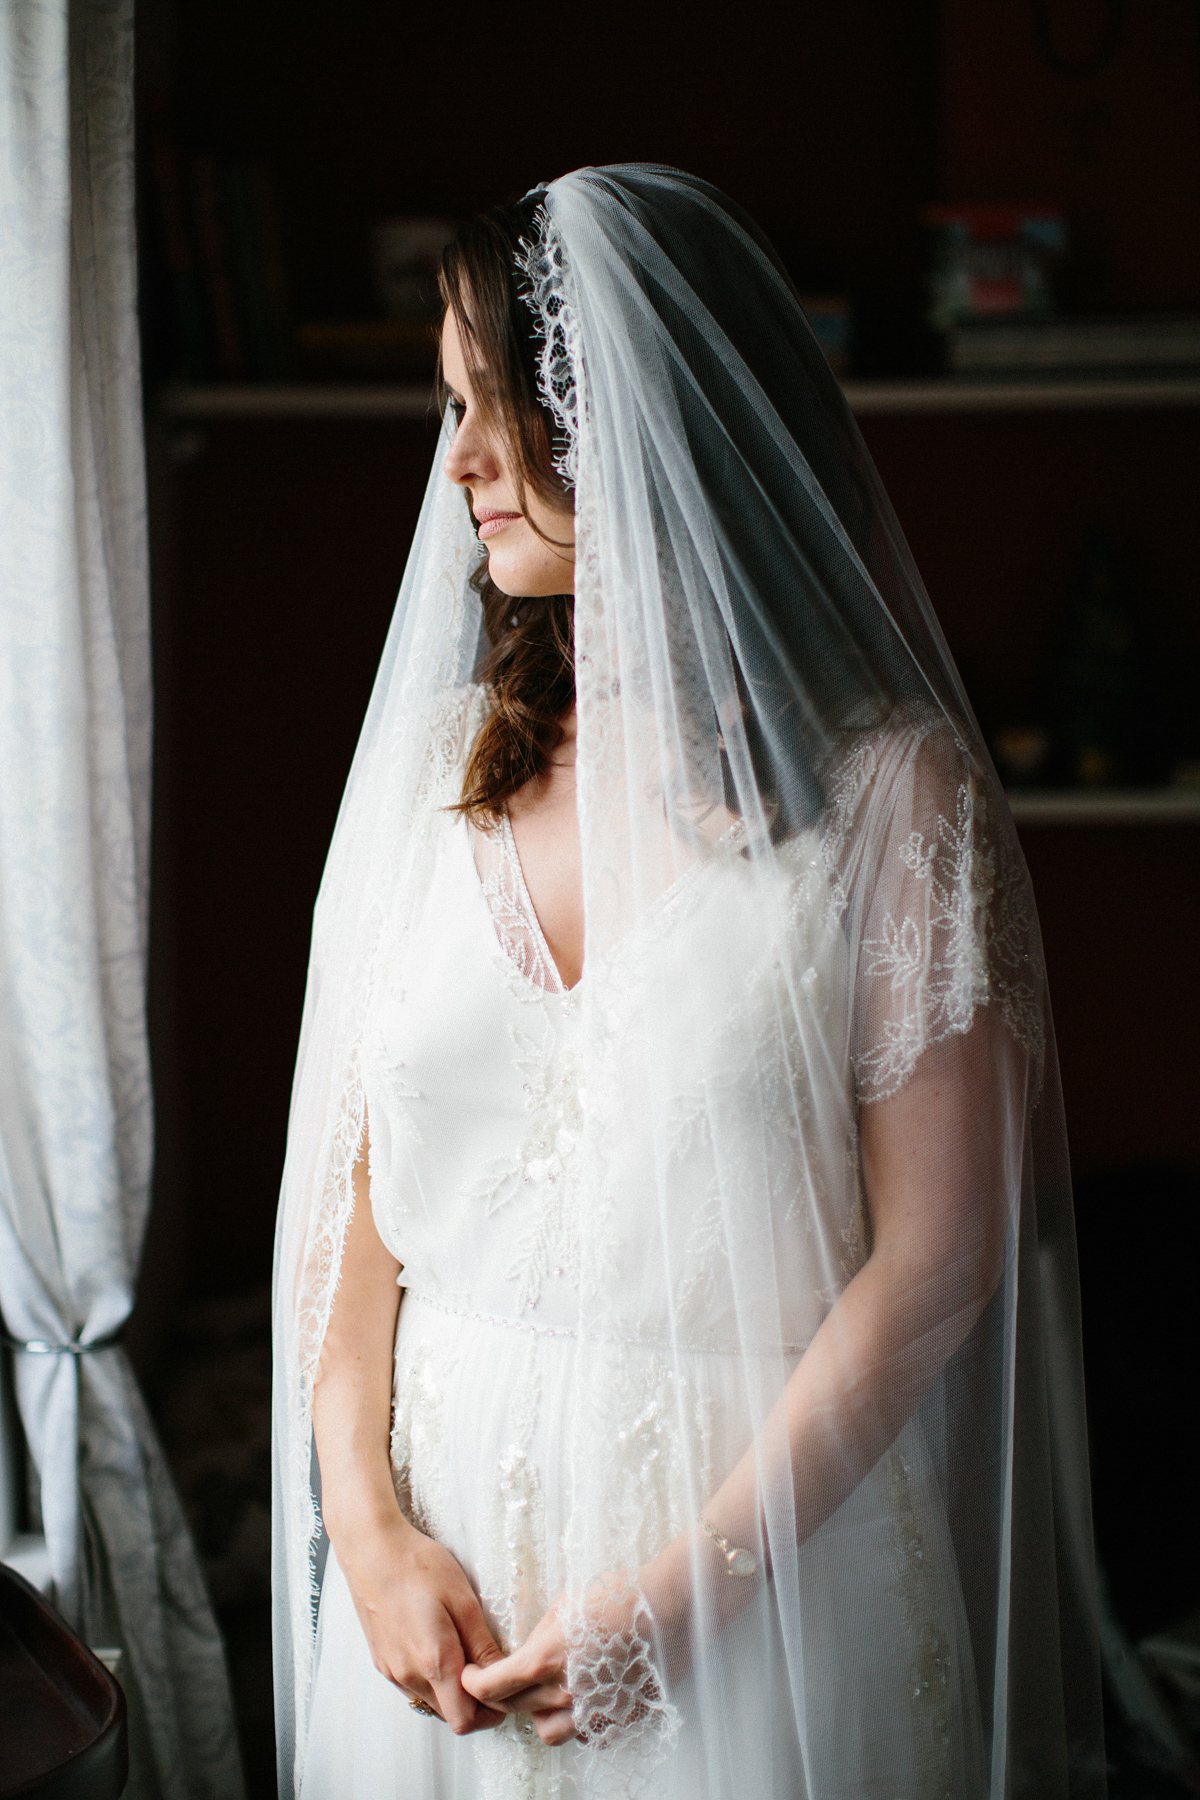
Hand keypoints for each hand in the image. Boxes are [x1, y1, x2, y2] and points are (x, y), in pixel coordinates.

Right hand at [337, 1513, 506, 1734]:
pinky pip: (413, 1687)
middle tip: (488, 1671)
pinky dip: (432, 1680)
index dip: (489, 1712)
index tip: (501, 1688)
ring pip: (430, 1702)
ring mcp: (392, 1671)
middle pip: (448, 1716)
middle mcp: (409, 1675)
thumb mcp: (463, 1600)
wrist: (372, 1550)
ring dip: (452, 1692)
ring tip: (465, 1654)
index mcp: (434, 1662)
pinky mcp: (382, 1662)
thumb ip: (482, 1645)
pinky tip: (440, 1647)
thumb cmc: (419, 1566)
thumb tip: (501, 1675)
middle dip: (473, 1704)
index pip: (464, 1721)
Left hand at [461, 1574, 673, 1747]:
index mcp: (546, 1660)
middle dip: (503, 1693)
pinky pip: (584, 1732)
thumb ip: (539, 1637)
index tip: (471, 1677)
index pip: (492, 1687)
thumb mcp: (566, 1604)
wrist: (670, 1606)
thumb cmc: (620, 1595)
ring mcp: (593, 1711)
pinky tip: (582, 1695)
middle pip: (515, 1709)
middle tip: (505, 1678)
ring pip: (548, 1730)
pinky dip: (576, 1719)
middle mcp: (566, 1693)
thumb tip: (524, 1653)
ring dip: (540, 1713)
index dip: (474, 1683)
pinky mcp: (618, 1719)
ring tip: (548, 1690)